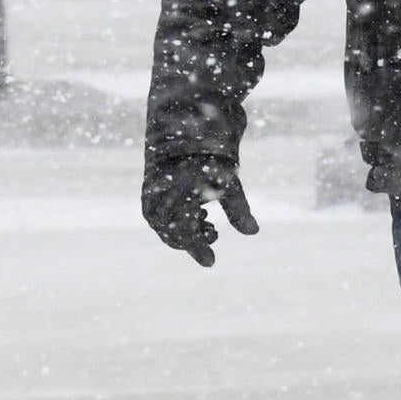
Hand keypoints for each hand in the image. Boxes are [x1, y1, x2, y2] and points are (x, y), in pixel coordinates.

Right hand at [143, 149, 257, 266]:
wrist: (184, 136)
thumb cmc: (211, 160)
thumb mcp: (230, 184)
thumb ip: (238, 210)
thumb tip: (253, 232)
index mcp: (181, 196)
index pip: (186, 233)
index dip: (198, 249)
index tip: (210, 262)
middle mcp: (161, 199)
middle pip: (172, 235)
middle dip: (193, 241)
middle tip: (215, 232)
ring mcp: (151, 198)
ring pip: (163, 229)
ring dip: (183, 233)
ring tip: (206, 220)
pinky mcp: (147, 196)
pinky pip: (156, 219)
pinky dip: (173, 224)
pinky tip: (194, 213)